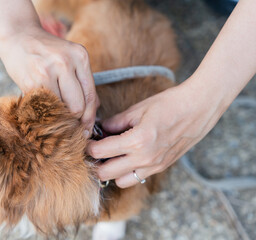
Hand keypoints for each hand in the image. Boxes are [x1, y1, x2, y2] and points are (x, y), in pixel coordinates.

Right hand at [0, 26, 98, 133]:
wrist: (17, 36)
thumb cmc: (45, 51)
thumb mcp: (70, 59)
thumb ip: (82, 82)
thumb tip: (95, 108)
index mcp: (80, 56)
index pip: (91, 96)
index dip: (89, 117)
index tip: (86, 129)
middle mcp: (66, 62)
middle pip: (78, 107)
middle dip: (74, 120)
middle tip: (68, 123)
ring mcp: (47, 72)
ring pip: (60, 110)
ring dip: (56, 116)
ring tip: (51, 109)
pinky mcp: (31, 82)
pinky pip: (42, 108)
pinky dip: (42, 112)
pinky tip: (40, 104)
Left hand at [87, 82, 225, 187]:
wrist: (199, 108)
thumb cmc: (169, 104)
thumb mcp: (138, 109)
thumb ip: (115, 122)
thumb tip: (100, 130)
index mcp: (137, 141)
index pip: (101, 152)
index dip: (89, 147)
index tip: (87, 141)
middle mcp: (145, 158)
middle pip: (106, 173)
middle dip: (95, 163)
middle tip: (95, 151)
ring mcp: (154, 166)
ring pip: (121, 181)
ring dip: (111, 171)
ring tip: (110, 156)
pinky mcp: (161, 167)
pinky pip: (137, 178)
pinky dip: (127, 172)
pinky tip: (127, 158)